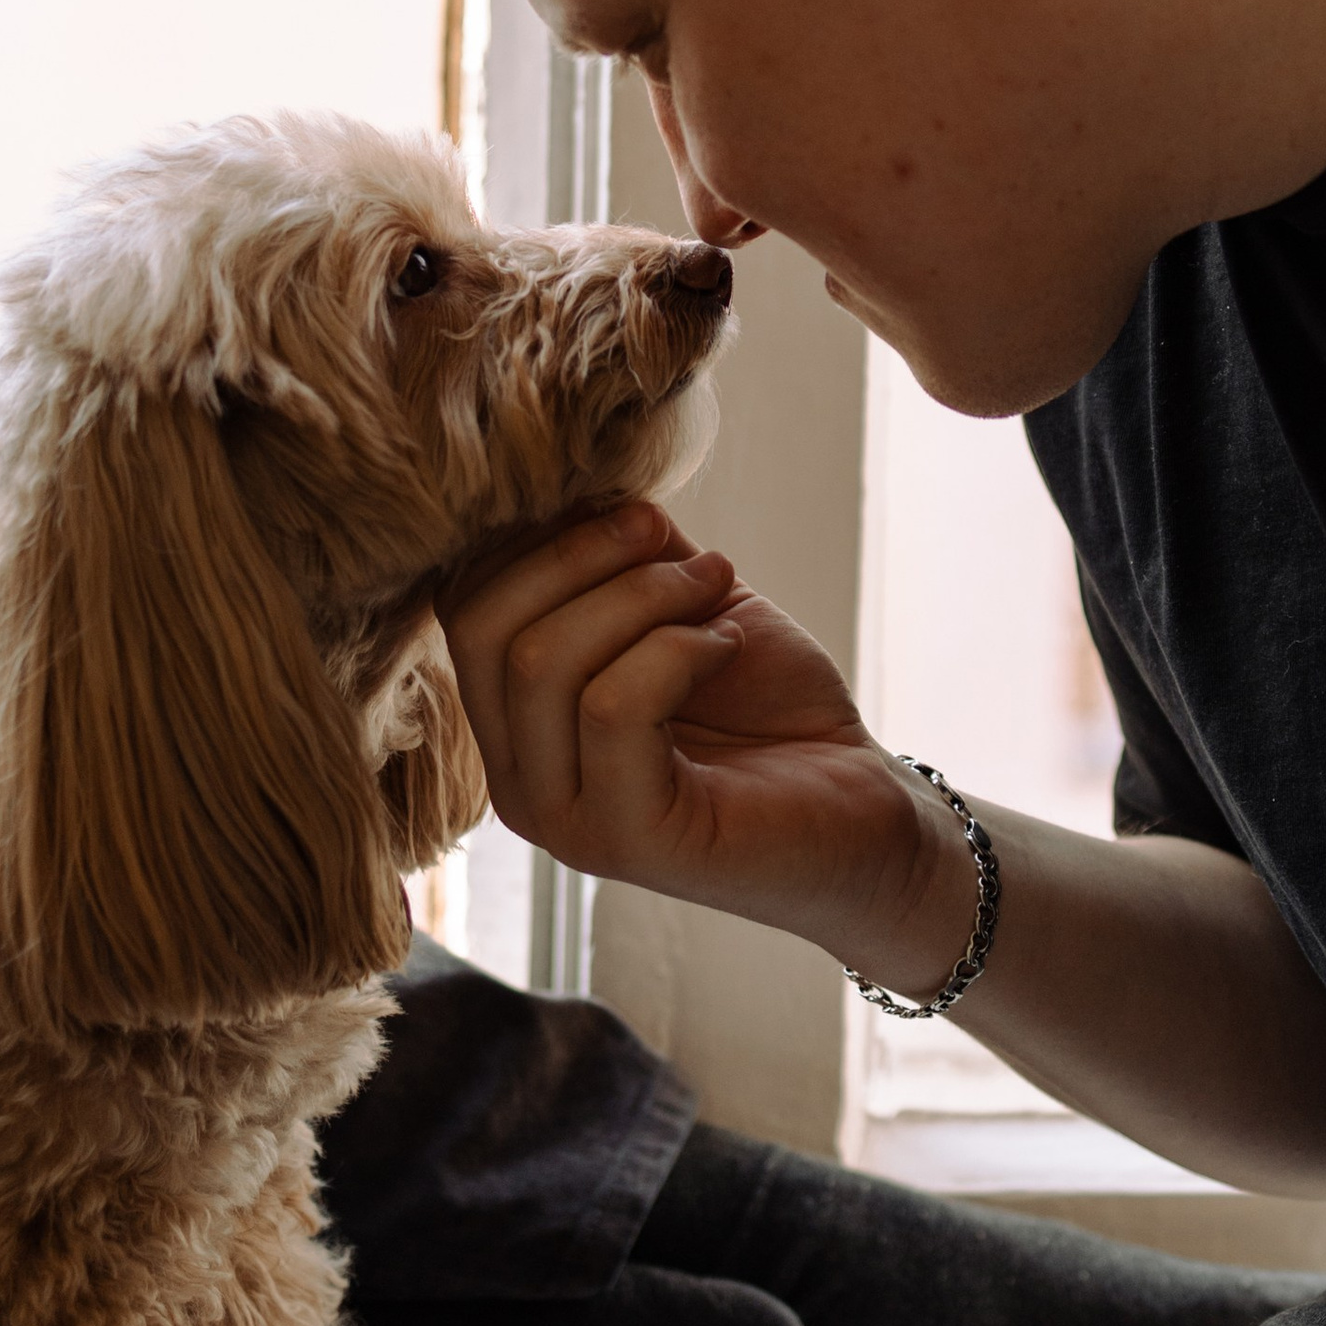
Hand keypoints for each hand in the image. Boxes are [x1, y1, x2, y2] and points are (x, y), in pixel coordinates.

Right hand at [439, 502, 968, 985]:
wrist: (861, 809)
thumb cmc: (770, 708)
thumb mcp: (679, 605)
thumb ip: (617, 557)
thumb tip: (574, 486)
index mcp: (515, 726)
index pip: (464, 605)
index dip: (541, 537)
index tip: (638, 515)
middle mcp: (519, 783)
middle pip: (489, 628)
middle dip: (586, 557)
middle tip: (675, 546)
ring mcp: (565, 821)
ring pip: (545, 661)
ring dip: (645, 597)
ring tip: (715, 592)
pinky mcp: (627, 839)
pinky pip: (613, 706)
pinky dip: (679, 650)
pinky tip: (728, 649)